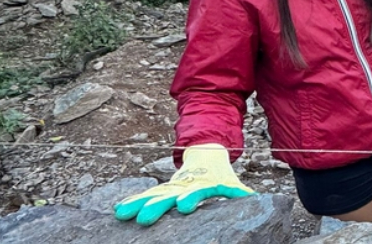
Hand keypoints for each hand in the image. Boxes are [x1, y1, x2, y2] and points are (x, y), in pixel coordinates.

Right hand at [114, 144, 254, 225]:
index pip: (195, 192)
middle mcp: (183, 186)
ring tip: (124, 214)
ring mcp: (171, 187)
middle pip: (168, 195)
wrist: (208, 153)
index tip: (183, 207)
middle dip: (156, 206)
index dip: (190, 199)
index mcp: (202, 184)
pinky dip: (133, 201)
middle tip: (144, 219)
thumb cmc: (222, 175)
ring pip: (153, 195)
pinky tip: (119, 210)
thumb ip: (240, 192)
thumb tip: (252, 197)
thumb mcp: (233, 183)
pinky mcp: (163, 190)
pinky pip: (146, 196)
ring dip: (139, 204)